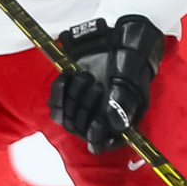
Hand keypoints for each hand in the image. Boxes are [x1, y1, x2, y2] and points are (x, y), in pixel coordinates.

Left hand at [48, 16, 164, 154]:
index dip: (97, 136)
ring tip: (86, 77)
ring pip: (66, 118)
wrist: (119, 43)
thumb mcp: (131, 85)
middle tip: (98, 86)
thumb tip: (114, 125)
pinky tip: (66, 78)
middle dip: (85, 108)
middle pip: (81, 129)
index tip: (95, 126)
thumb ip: (122, 105)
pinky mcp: (68, 95)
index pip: (103, 142)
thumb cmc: (130, 65)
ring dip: (73, 97)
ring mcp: (82, 107)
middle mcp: (98, 118)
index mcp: (117, 121)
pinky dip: (58, 91)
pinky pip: (54, 105)